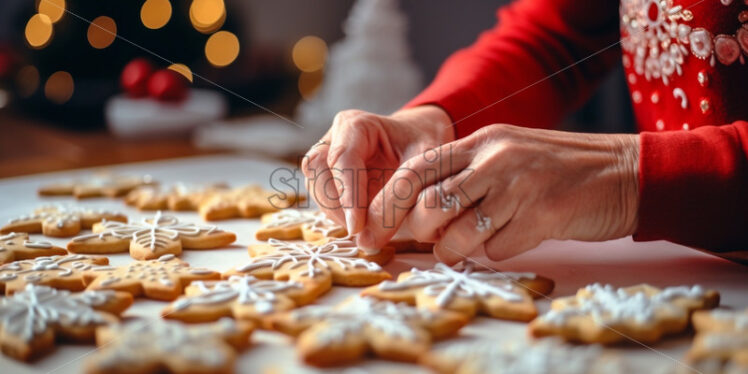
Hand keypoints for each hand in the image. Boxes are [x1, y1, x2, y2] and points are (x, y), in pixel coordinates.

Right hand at [301, 106, 453, 235]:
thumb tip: (372, 237)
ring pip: (317, 189)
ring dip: (336, 215)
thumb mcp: (425, 162)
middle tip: (363, 233)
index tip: (357, 227)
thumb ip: (402, 193)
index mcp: (356, 124)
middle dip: (338, 208)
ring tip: (365, 231)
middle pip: (320, 174)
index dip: (348, 196)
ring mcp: (327, 157)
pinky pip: (323, 200)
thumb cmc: (424, 146)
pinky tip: (362, 226)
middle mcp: (334, 138)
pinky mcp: (327, 177)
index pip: (343, 159)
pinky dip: (339, 217)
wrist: (420, 140)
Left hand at [357, 124, 639, 261]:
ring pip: (458, 235)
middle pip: (429, 205)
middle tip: (420, 241)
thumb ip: (465, 172)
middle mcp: (495, 160)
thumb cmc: (557, 168)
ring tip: (464, 245)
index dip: (387, 201)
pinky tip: (516, 237)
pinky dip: (498, 251)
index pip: (416, 170)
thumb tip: (417, 212)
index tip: (372, 227)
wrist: (624, 172)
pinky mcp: (542, 217)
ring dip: (453, 249)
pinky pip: (497, 250)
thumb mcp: (506, 152)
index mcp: (481, 140)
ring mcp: (519, 188)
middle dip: (415, 232)